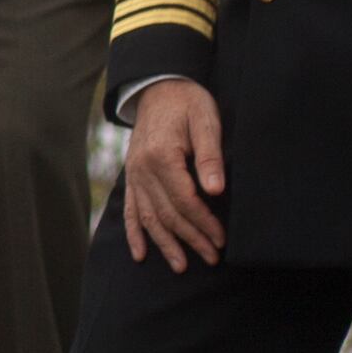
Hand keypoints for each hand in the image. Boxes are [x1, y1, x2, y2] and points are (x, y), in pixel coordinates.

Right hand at [120, 80, 225, 271]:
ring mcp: (134, 174)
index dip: (204, 223)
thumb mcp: (206, 120)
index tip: (221, 239)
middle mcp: (143, 169)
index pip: (185, 200)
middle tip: (212, 257)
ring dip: (165, 244)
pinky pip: (130, 210)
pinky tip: (140, 254)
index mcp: (162, 156)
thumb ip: (210, 156)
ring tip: (181, 266)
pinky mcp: (132, 176)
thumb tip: (216, 190)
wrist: (159, 86)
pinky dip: (135, 233)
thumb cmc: (188, 102)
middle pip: (168, 214)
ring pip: (149, 217)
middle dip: (191, 238)